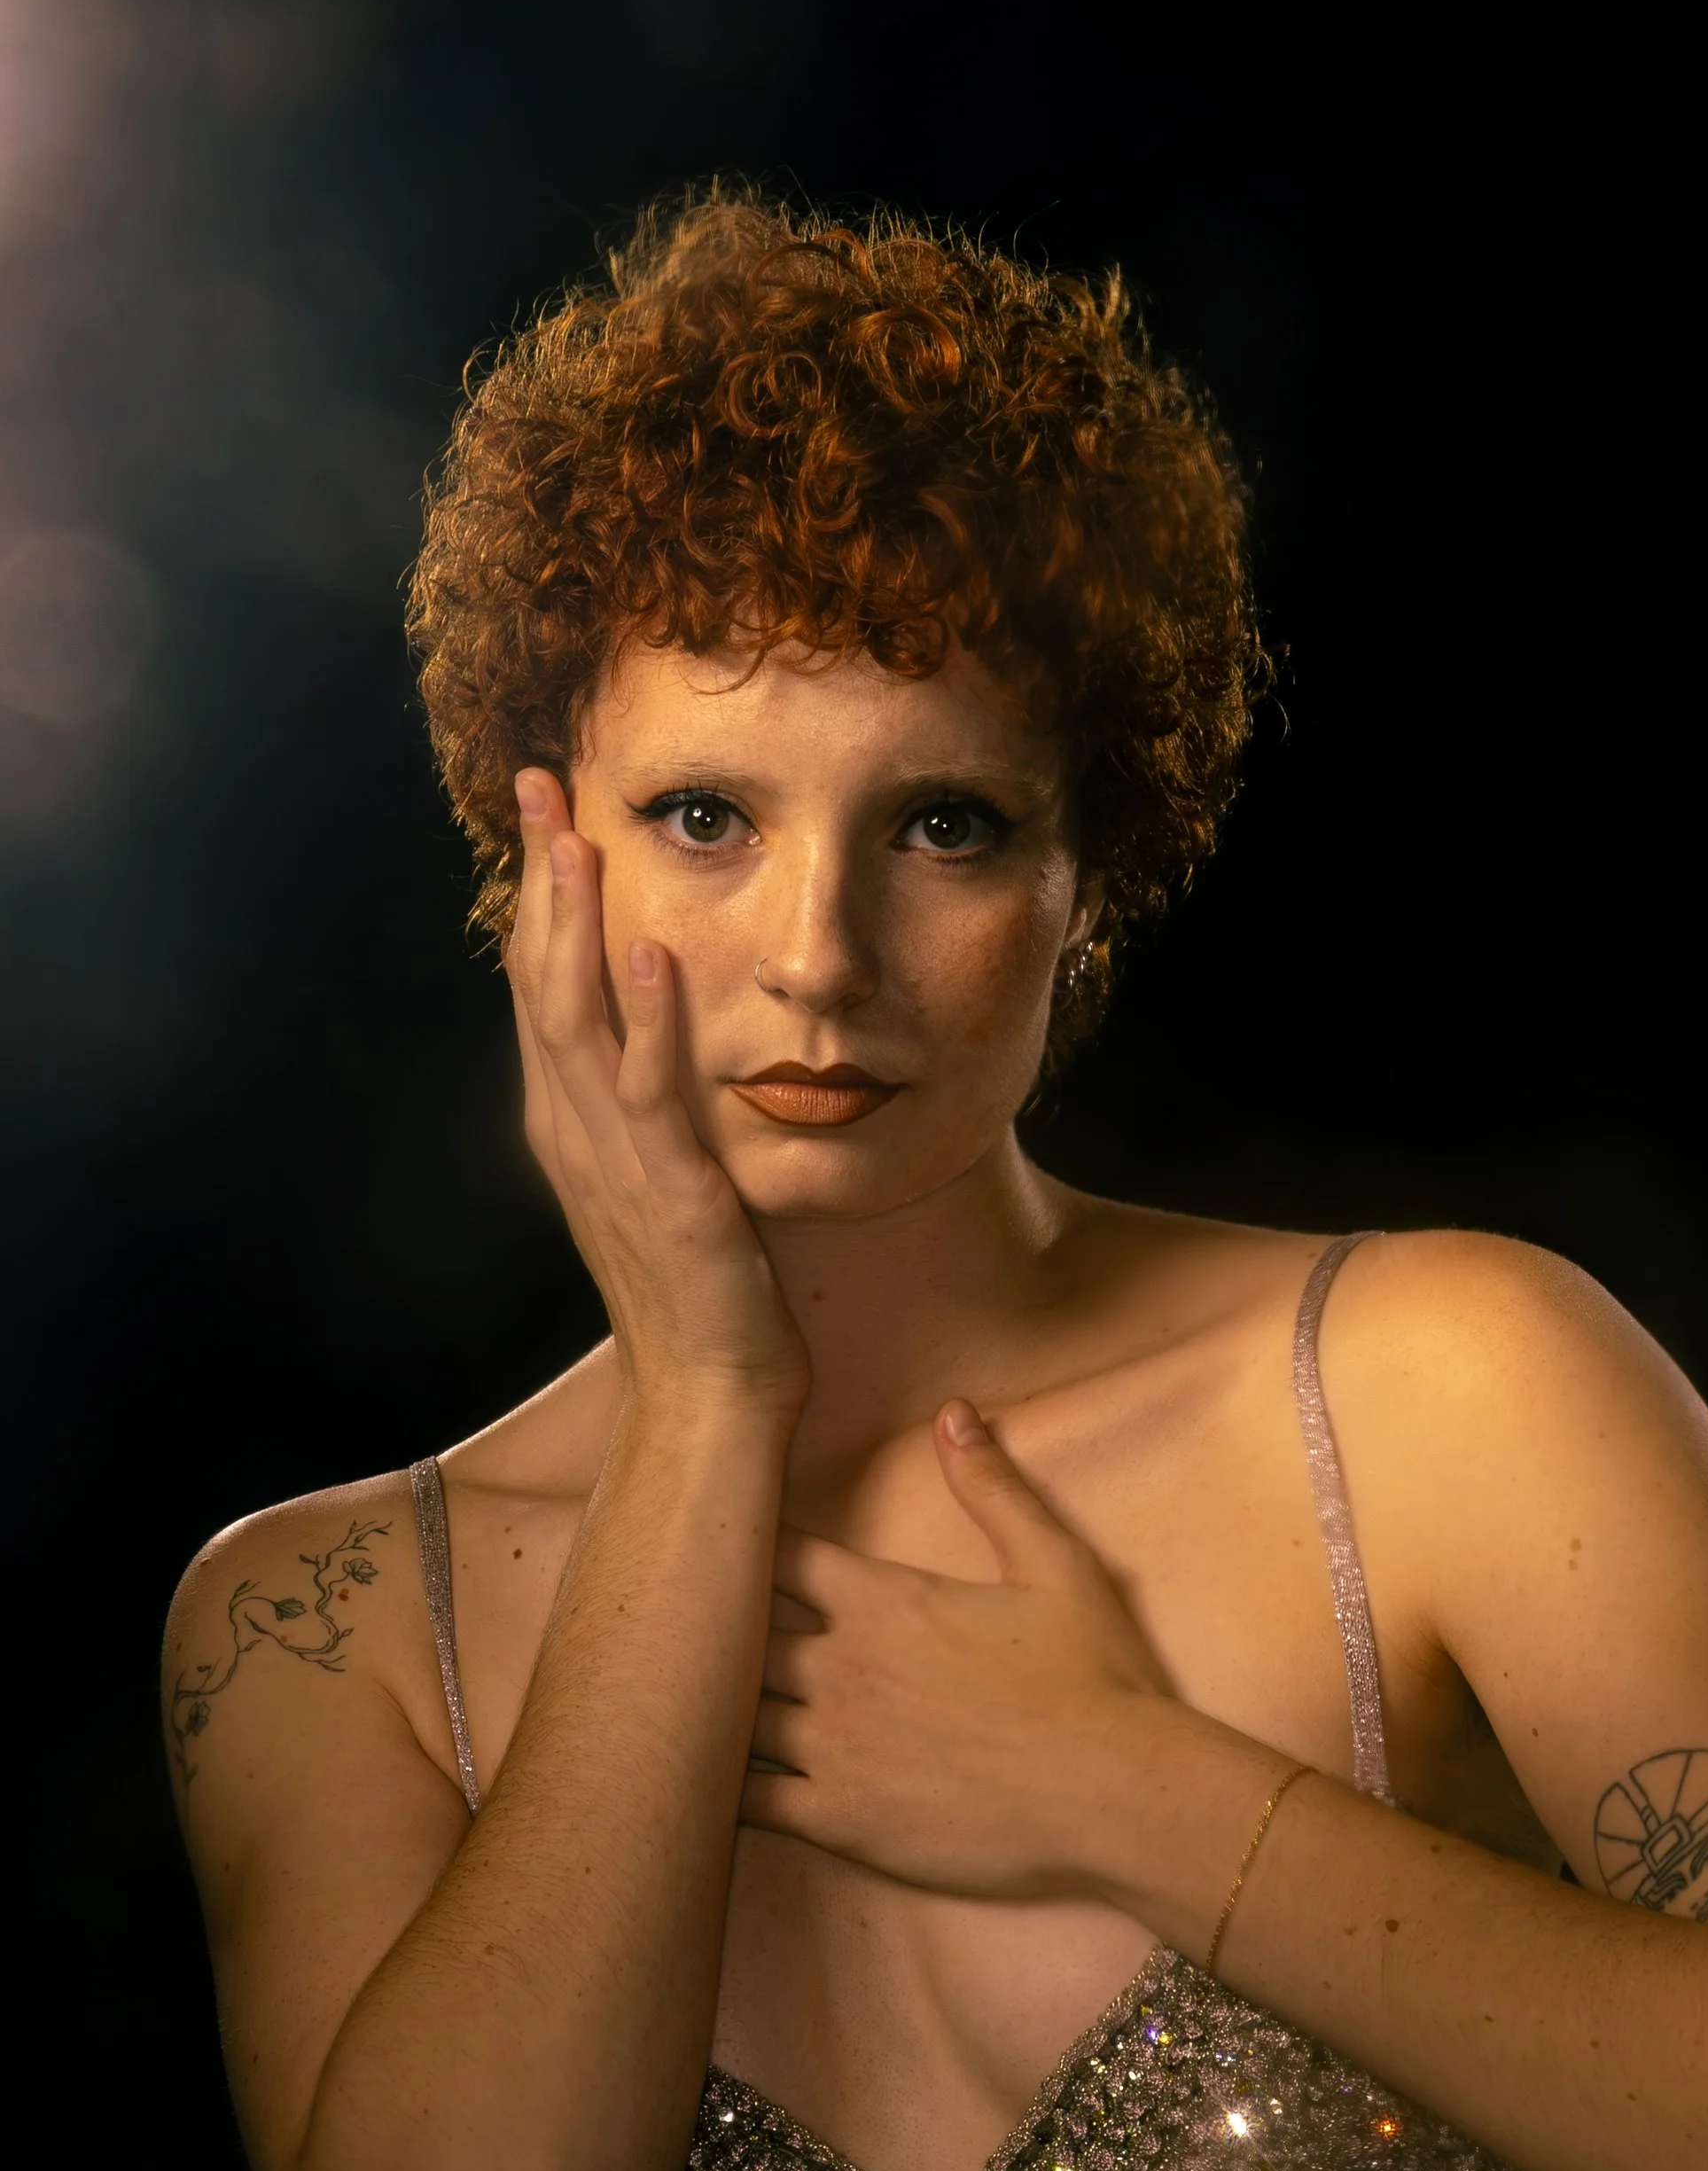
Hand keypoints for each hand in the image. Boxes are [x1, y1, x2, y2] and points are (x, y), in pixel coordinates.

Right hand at [506, 769, 808, 1414]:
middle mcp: (572, 1130)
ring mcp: (612, 1159)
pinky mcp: (668, 1189)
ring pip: (577, 1021)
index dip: (537, 897)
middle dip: (540, 879)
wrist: (707, 1387)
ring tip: (579, 839)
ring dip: (576, 925)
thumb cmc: (695, 1289)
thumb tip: (646, 1038)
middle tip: (540, 783)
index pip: (540, 987)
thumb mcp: (654, 1176)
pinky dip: (645, 1019)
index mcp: (567, 1122)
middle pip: (540, 981)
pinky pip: (648, 1091)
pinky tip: (648, 952)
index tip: (544, 815)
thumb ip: (639, 1105)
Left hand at [742, 1404, 1183, 1895]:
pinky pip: (748, 1800)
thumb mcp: (1055, 1565)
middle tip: (698, 1630)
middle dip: (721, 1629)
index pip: (776, 1555)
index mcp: (880, 1600)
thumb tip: (953, 1411)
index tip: (733, 1553)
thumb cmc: (1094, 1679)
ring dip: (714, 1705)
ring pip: (730, 1714)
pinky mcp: (838, 1819)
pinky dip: (722, 1787)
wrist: (1116, 1793)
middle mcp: (841, 1666)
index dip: (750, 1551)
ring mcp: (832, 1746)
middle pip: (736, 1632)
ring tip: (693, 1703)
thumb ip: (992, 1488)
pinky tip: (711, 1781)